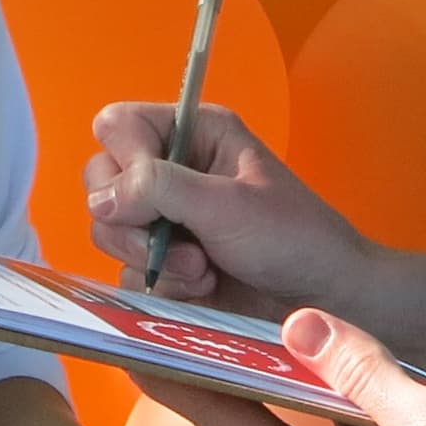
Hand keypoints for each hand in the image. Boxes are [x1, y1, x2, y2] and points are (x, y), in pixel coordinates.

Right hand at [81, 101, 374, 319]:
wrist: (325, 300)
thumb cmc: (293, 238)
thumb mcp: (228, 204)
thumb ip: (159, 189)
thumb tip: (101, 199)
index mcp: (194, 133)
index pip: (118, 125)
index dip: (124, 159)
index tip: (149, 194)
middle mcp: (173, 169)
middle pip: (101, 178)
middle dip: (131, 218)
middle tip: (170, 238)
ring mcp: (166, 218)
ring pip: (109, 228)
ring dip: (150, 255)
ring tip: (200, 269)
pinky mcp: (165, 262)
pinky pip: (128, 268)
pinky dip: (161, 282)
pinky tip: (202, 286)